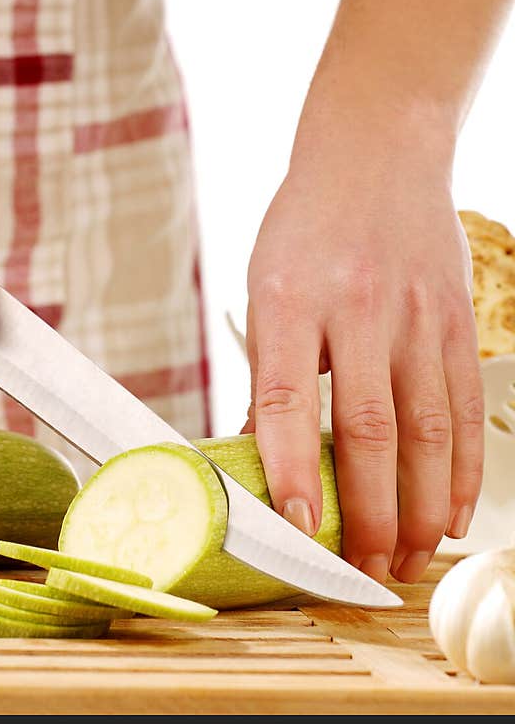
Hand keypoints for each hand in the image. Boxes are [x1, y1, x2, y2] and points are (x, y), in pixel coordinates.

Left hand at [244, 132, 483, 583]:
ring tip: (408, 560)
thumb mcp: (265, 286)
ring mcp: (415, 315)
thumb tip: (261, 455)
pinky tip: (451, 513)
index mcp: (290, 299)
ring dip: (420, 507)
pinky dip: (460, 470)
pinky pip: (462, 407)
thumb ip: (269, 370)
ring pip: (425, 430)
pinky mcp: (457, 319)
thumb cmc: (306, 227)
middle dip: (368, 511)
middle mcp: (357, 308)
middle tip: (363, 569)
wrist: (377, 154)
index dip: (291, 467)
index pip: (288, 398)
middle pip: (368, 428)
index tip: (297, 526)